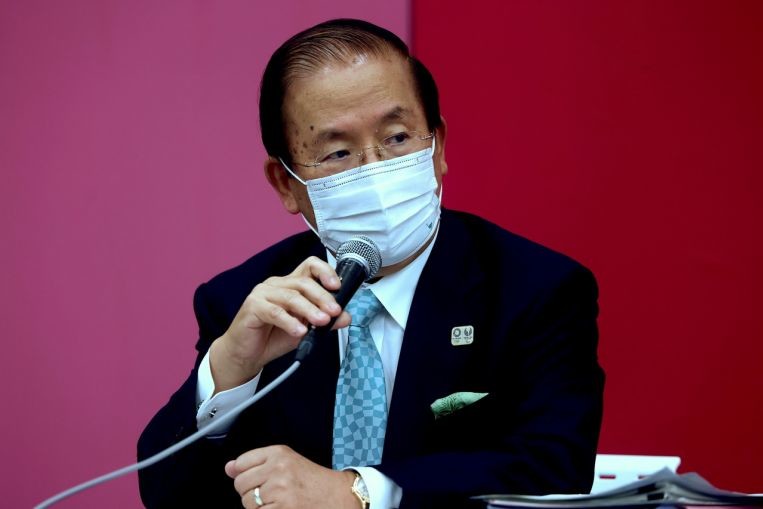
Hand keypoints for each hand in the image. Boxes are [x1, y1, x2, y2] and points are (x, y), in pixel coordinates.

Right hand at [210, 256, 350, 391]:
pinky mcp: (252, 307)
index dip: (325, 272)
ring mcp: (263, 294)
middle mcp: (276, 284)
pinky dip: (290, 322)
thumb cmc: (274, 337)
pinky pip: (274, 312)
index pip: (310, 266)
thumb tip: (345, 317)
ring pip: (290, 296)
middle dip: (322, 297)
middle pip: (303, 282)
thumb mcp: (306, 328)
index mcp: (290, 284)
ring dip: (309, 309)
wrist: (248, 355)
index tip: (337, 287)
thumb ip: (325, 321)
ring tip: (321, 322)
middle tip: (334, 312)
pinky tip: (300, 331)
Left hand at [225, 445, 358, 508]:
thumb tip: (228, 468)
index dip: (245, 473)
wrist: (336, 496)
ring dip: (257, 506)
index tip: (257, 477)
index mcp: (278, 453)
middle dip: (251, 491)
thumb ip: (255, 462)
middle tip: (270, 492)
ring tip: (276, 501)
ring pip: (247, 502)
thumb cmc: (311, 480)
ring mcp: (279, 491)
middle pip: (240, 484)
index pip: (242, 462)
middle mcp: (277, 469)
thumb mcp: (286, 461)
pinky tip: (279, 508)